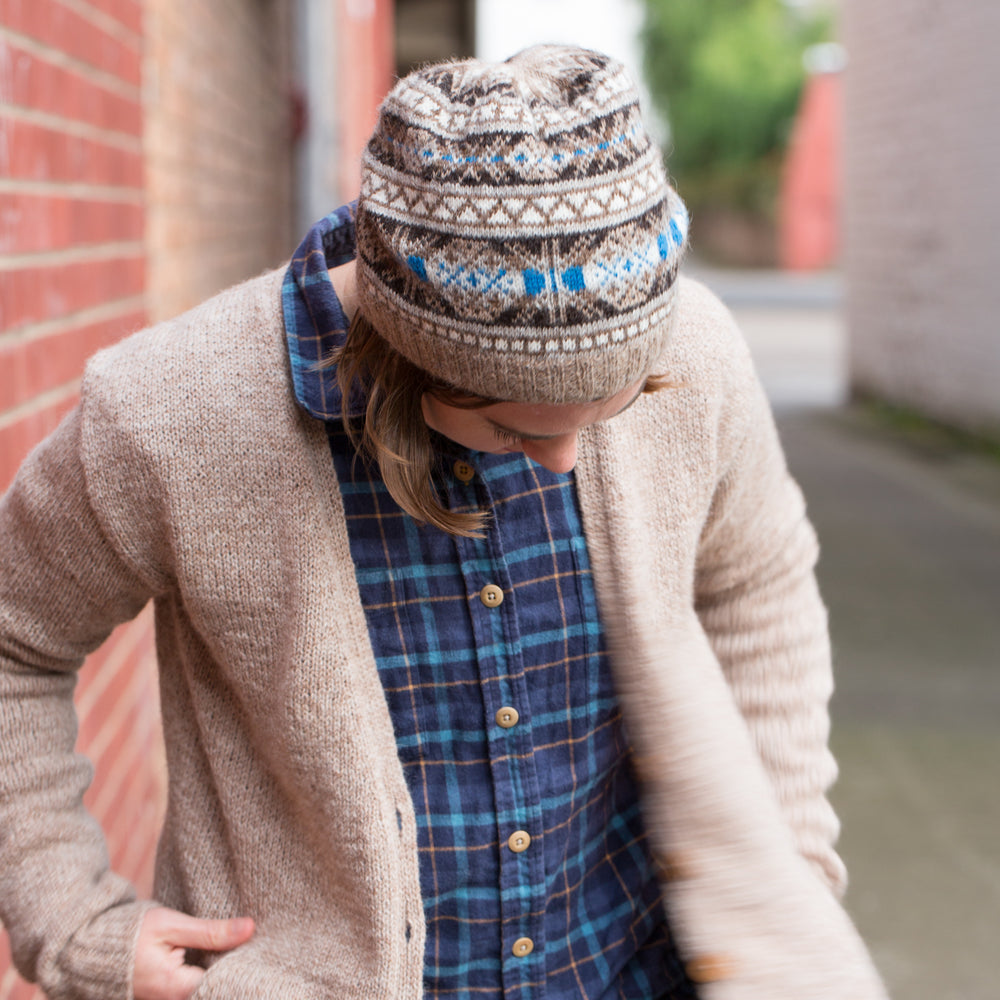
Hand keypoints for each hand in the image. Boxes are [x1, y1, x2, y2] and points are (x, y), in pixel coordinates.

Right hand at [133, 907, 254, 999]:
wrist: (91, 948)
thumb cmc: (129, 934)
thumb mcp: (171, 925)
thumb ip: (210, 931)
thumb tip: (250, 928)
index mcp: (176, 988)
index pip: (223, 984)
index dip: (243, 965)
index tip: (256, 947)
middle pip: (216, 989)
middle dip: (233, 967)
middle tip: (249, 942)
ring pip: (206, 988)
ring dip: (220, 970)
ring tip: (237, 946)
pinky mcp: (165, 995)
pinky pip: (195, 987)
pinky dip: (207, 972)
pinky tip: (217, 955)